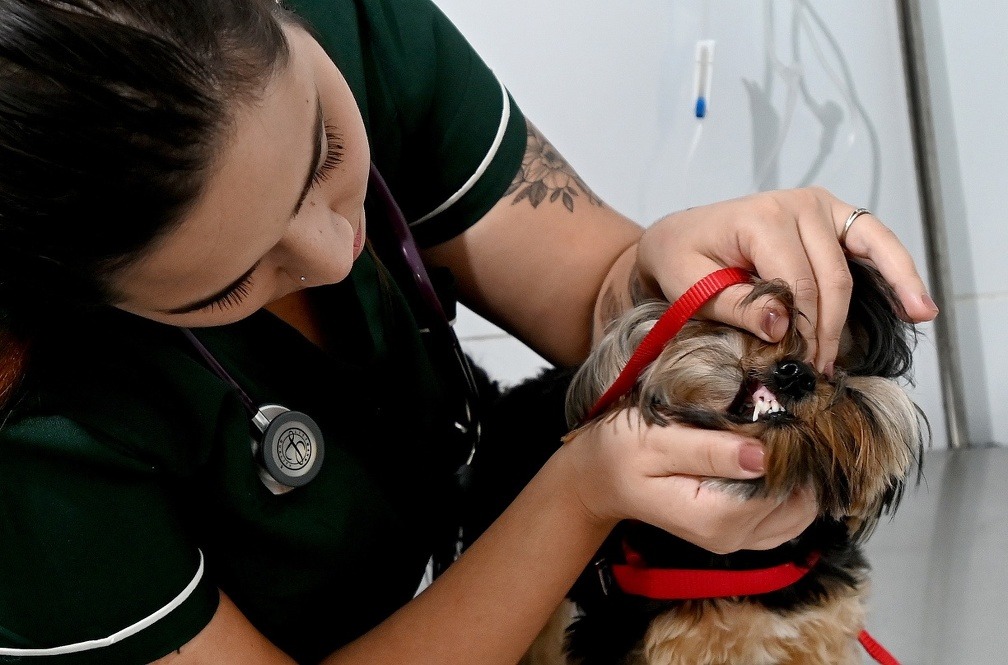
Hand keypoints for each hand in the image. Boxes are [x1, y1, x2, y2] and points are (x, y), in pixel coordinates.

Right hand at [558, 411, 817, 553]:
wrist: (598, 478)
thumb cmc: (621, 451)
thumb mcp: (657, 440)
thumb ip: (708, 449)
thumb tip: (763, 456)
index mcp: (713, 517)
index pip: (781, 486)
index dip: (789, 449)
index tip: (777, 411)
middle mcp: (731, 538)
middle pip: (799, 504)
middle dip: (801, 463)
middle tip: (780, 420)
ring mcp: (736, 540)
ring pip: (800, 514)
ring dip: (799, 477)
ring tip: (776, 437)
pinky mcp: (738, 533)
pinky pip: (786, 518)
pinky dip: (790, 490)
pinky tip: (771, 459)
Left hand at [636, 187, 938, 371]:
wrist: (678, 236)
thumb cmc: (680, 259)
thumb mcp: (689, 286)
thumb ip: (734, 305)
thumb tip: (782, 326)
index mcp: (761, 218)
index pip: (798, 284)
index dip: (802, 331)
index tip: (797, 366)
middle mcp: (797, 205)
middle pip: (832, 277)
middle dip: (830, 329)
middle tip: (822, 371)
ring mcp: (820, 207)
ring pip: (863, 256)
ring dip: (892, 289)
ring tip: (920, 318)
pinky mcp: (833, 217)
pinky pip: (874, 240)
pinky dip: (899, 267)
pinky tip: (918, 301)